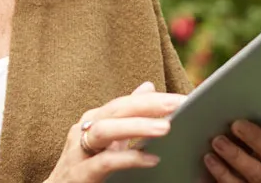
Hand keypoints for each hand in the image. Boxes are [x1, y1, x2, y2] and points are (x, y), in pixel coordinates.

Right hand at [45, 82, 185, 182]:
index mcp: (93, 120)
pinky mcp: (79, 175)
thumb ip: (127, 116)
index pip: (125, 103)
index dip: (153, 99)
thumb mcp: (108, 141)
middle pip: (116, 110)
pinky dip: (128, 159)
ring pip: (104, 130)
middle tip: (178, 105)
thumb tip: (148, 86)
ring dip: (136, 127)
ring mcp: (77, 152)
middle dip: (148, 106)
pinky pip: (104, 163)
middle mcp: (83, 131)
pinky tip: (151, 159)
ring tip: (165, 128)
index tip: (183, 99)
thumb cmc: (85, 168)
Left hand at [203, 97, 260, 182]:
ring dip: (237, 156)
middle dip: (255, 137)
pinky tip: (209, 159)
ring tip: (217, 141)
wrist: (228, 173)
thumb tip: (231, 91)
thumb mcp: (246, 129)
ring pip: (257, 173)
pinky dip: (221, 173)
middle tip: (235, 124)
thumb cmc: (236, 142)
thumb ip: (248, 114)